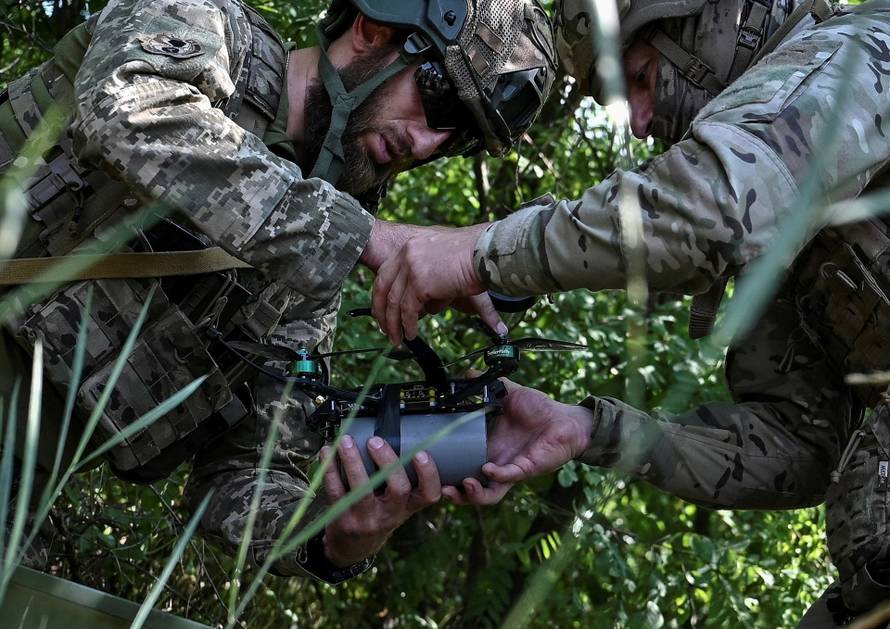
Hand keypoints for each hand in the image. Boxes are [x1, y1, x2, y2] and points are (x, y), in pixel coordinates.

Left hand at [321, 435, 441, 566]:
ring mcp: (365, 518)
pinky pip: (335, 490)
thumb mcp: (397, 507)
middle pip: (398, 488)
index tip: (420, 453)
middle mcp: (389, 515)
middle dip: (388, 460)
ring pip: (362, 489)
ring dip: (353, 461)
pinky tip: (326, 453)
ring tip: (346, 441)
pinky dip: (330, 468)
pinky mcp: (342, 518)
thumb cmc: (377, 518)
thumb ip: (402, 481)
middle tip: (375, 440)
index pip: (429, 495)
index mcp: (407, 508)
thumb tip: (399, 439)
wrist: (351, 549)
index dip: (428, 474)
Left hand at [371, 222, 502, 343]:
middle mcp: (406, 255)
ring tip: (397, 338)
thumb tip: (424, 293)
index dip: (381, 295)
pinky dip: (408, 325)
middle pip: (383, 288)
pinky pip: (408, 310)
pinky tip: (411, 334)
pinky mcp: (420, 283)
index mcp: (410, 246)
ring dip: (395, 324)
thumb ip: (428, 269)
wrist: (484, 252)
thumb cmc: (473, 255)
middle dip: (382, 312)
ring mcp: (411, 268)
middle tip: (385, 328)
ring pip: (394, 302)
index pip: (385, 273)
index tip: (382, 310)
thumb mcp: (442, 256)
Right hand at [443, 380, 593, 505]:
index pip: (461, 465)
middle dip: (454, 493)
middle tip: (440, 488)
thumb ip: (486, 384)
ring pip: (488, 494)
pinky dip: (497, 476)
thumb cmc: (539, 409)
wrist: (566, 419)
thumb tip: (465, 373)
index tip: (429, 463)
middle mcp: (495, 462)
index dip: (446, 471)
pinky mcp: (526, 469)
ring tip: (462, 484)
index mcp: (486, 446)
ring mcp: (510, 468)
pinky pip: (508, 478)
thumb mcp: (509, 393)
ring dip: (472, 494)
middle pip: (469, 489)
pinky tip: (487, 468)